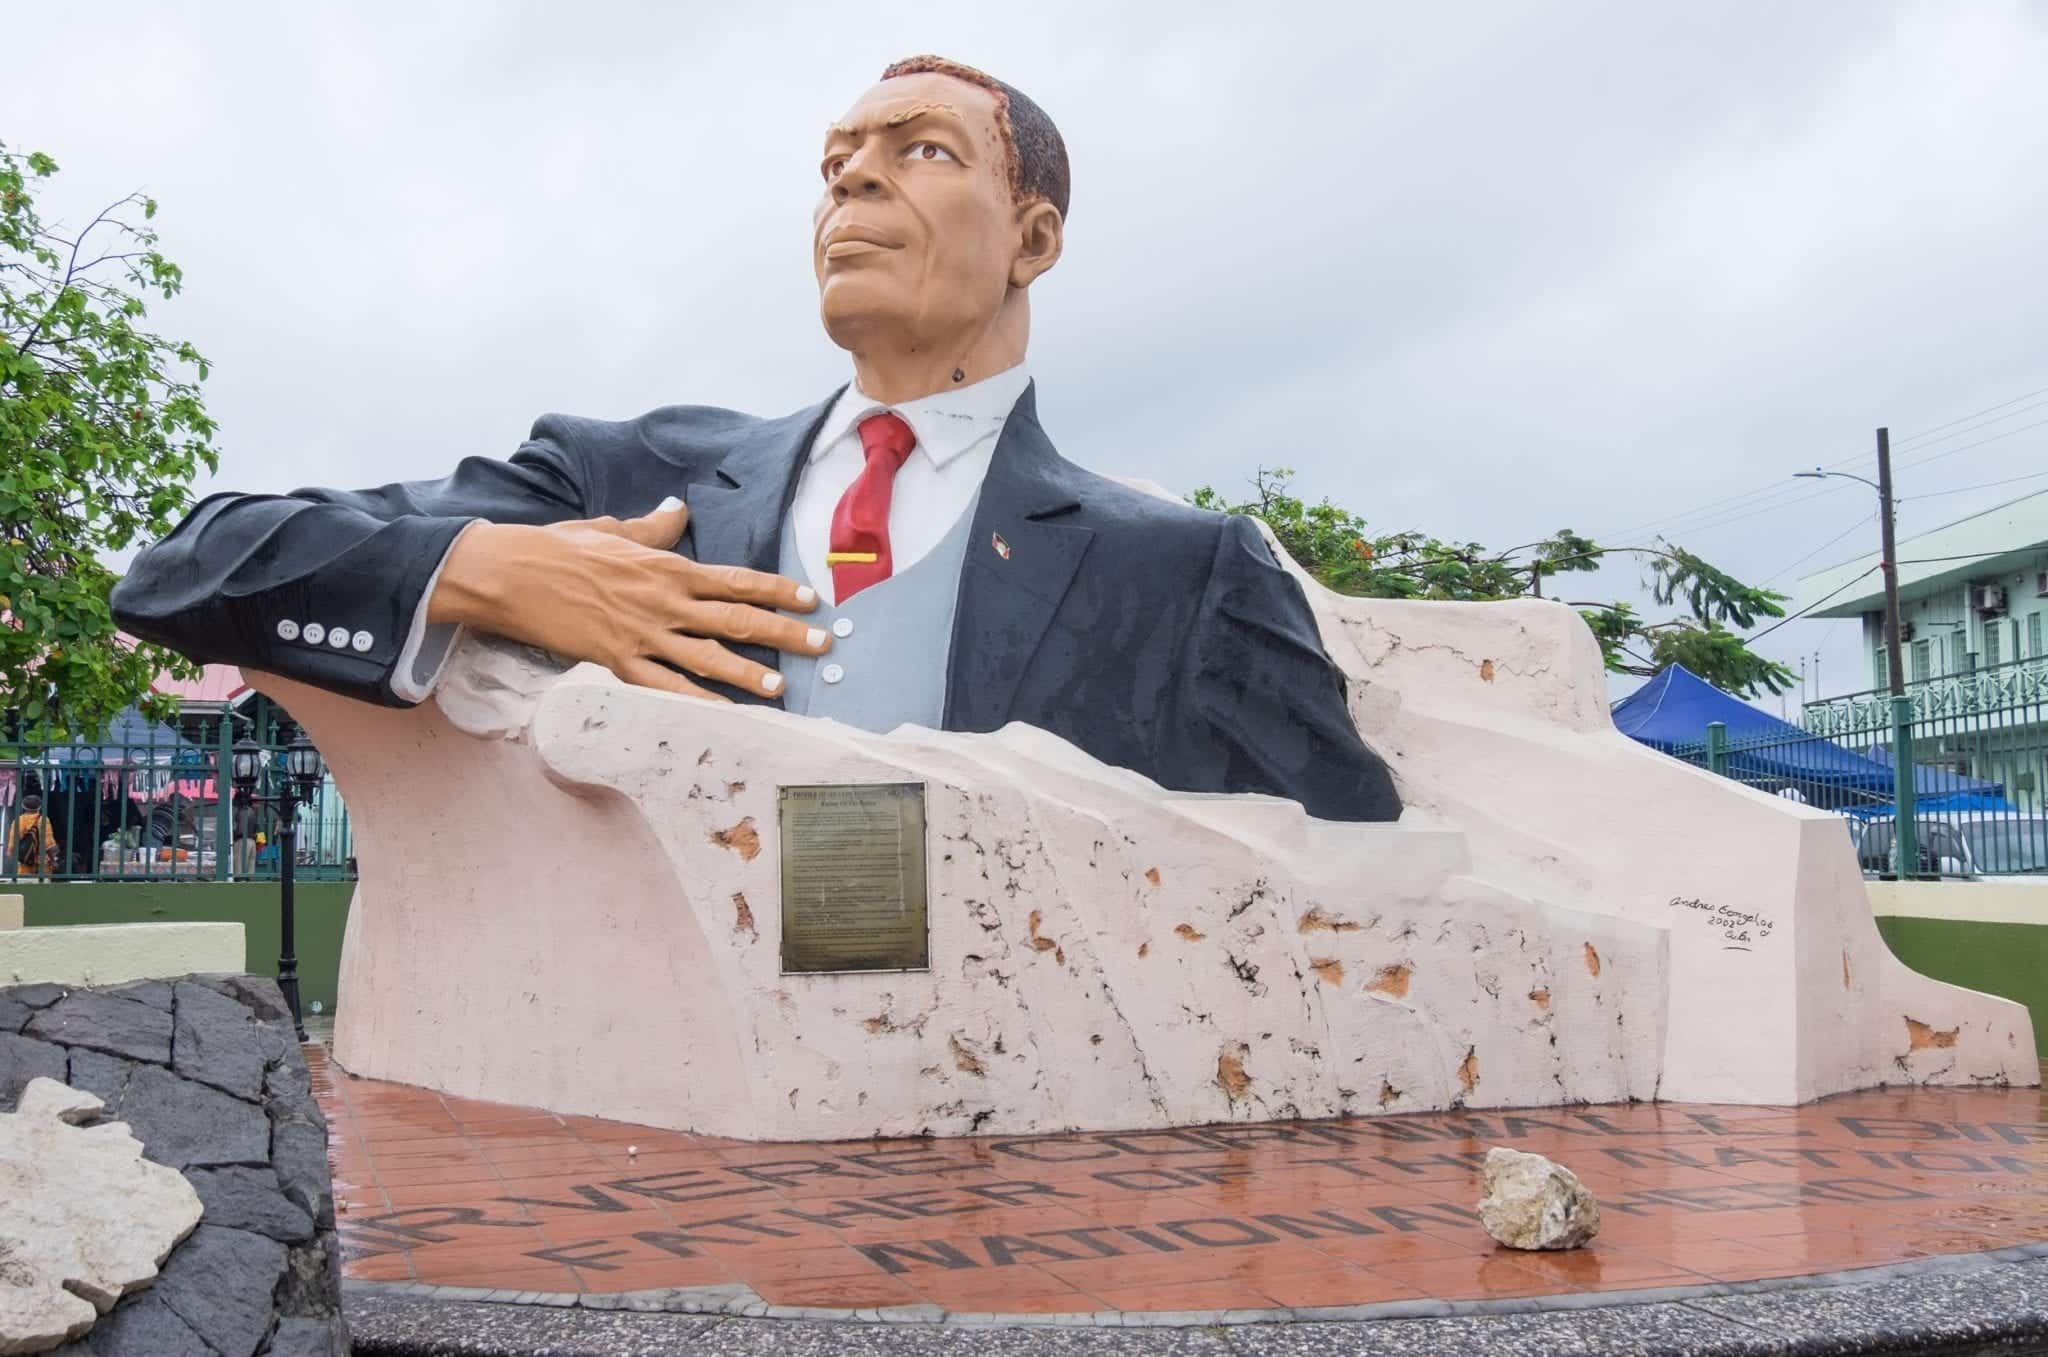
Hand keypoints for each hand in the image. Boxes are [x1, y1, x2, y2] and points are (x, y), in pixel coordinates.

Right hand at [427, 497, 827, 701]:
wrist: (511, 574)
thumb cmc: (559, 549)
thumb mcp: (611, 530)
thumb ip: (651, 530)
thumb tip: (677, 512)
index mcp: (668, 568)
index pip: (736, 580)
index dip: (777, 591)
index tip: (810, 600)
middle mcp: (665, 601)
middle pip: (736, 620)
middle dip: (782, 634)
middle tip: (820, 647)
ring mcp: (644, 633)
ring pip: (707, 657)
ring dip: (747, 674)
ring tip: (781, 688)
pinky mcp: (618, 660)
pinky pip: (664, 687)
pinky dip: (695, 702)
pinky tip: (721, 715)